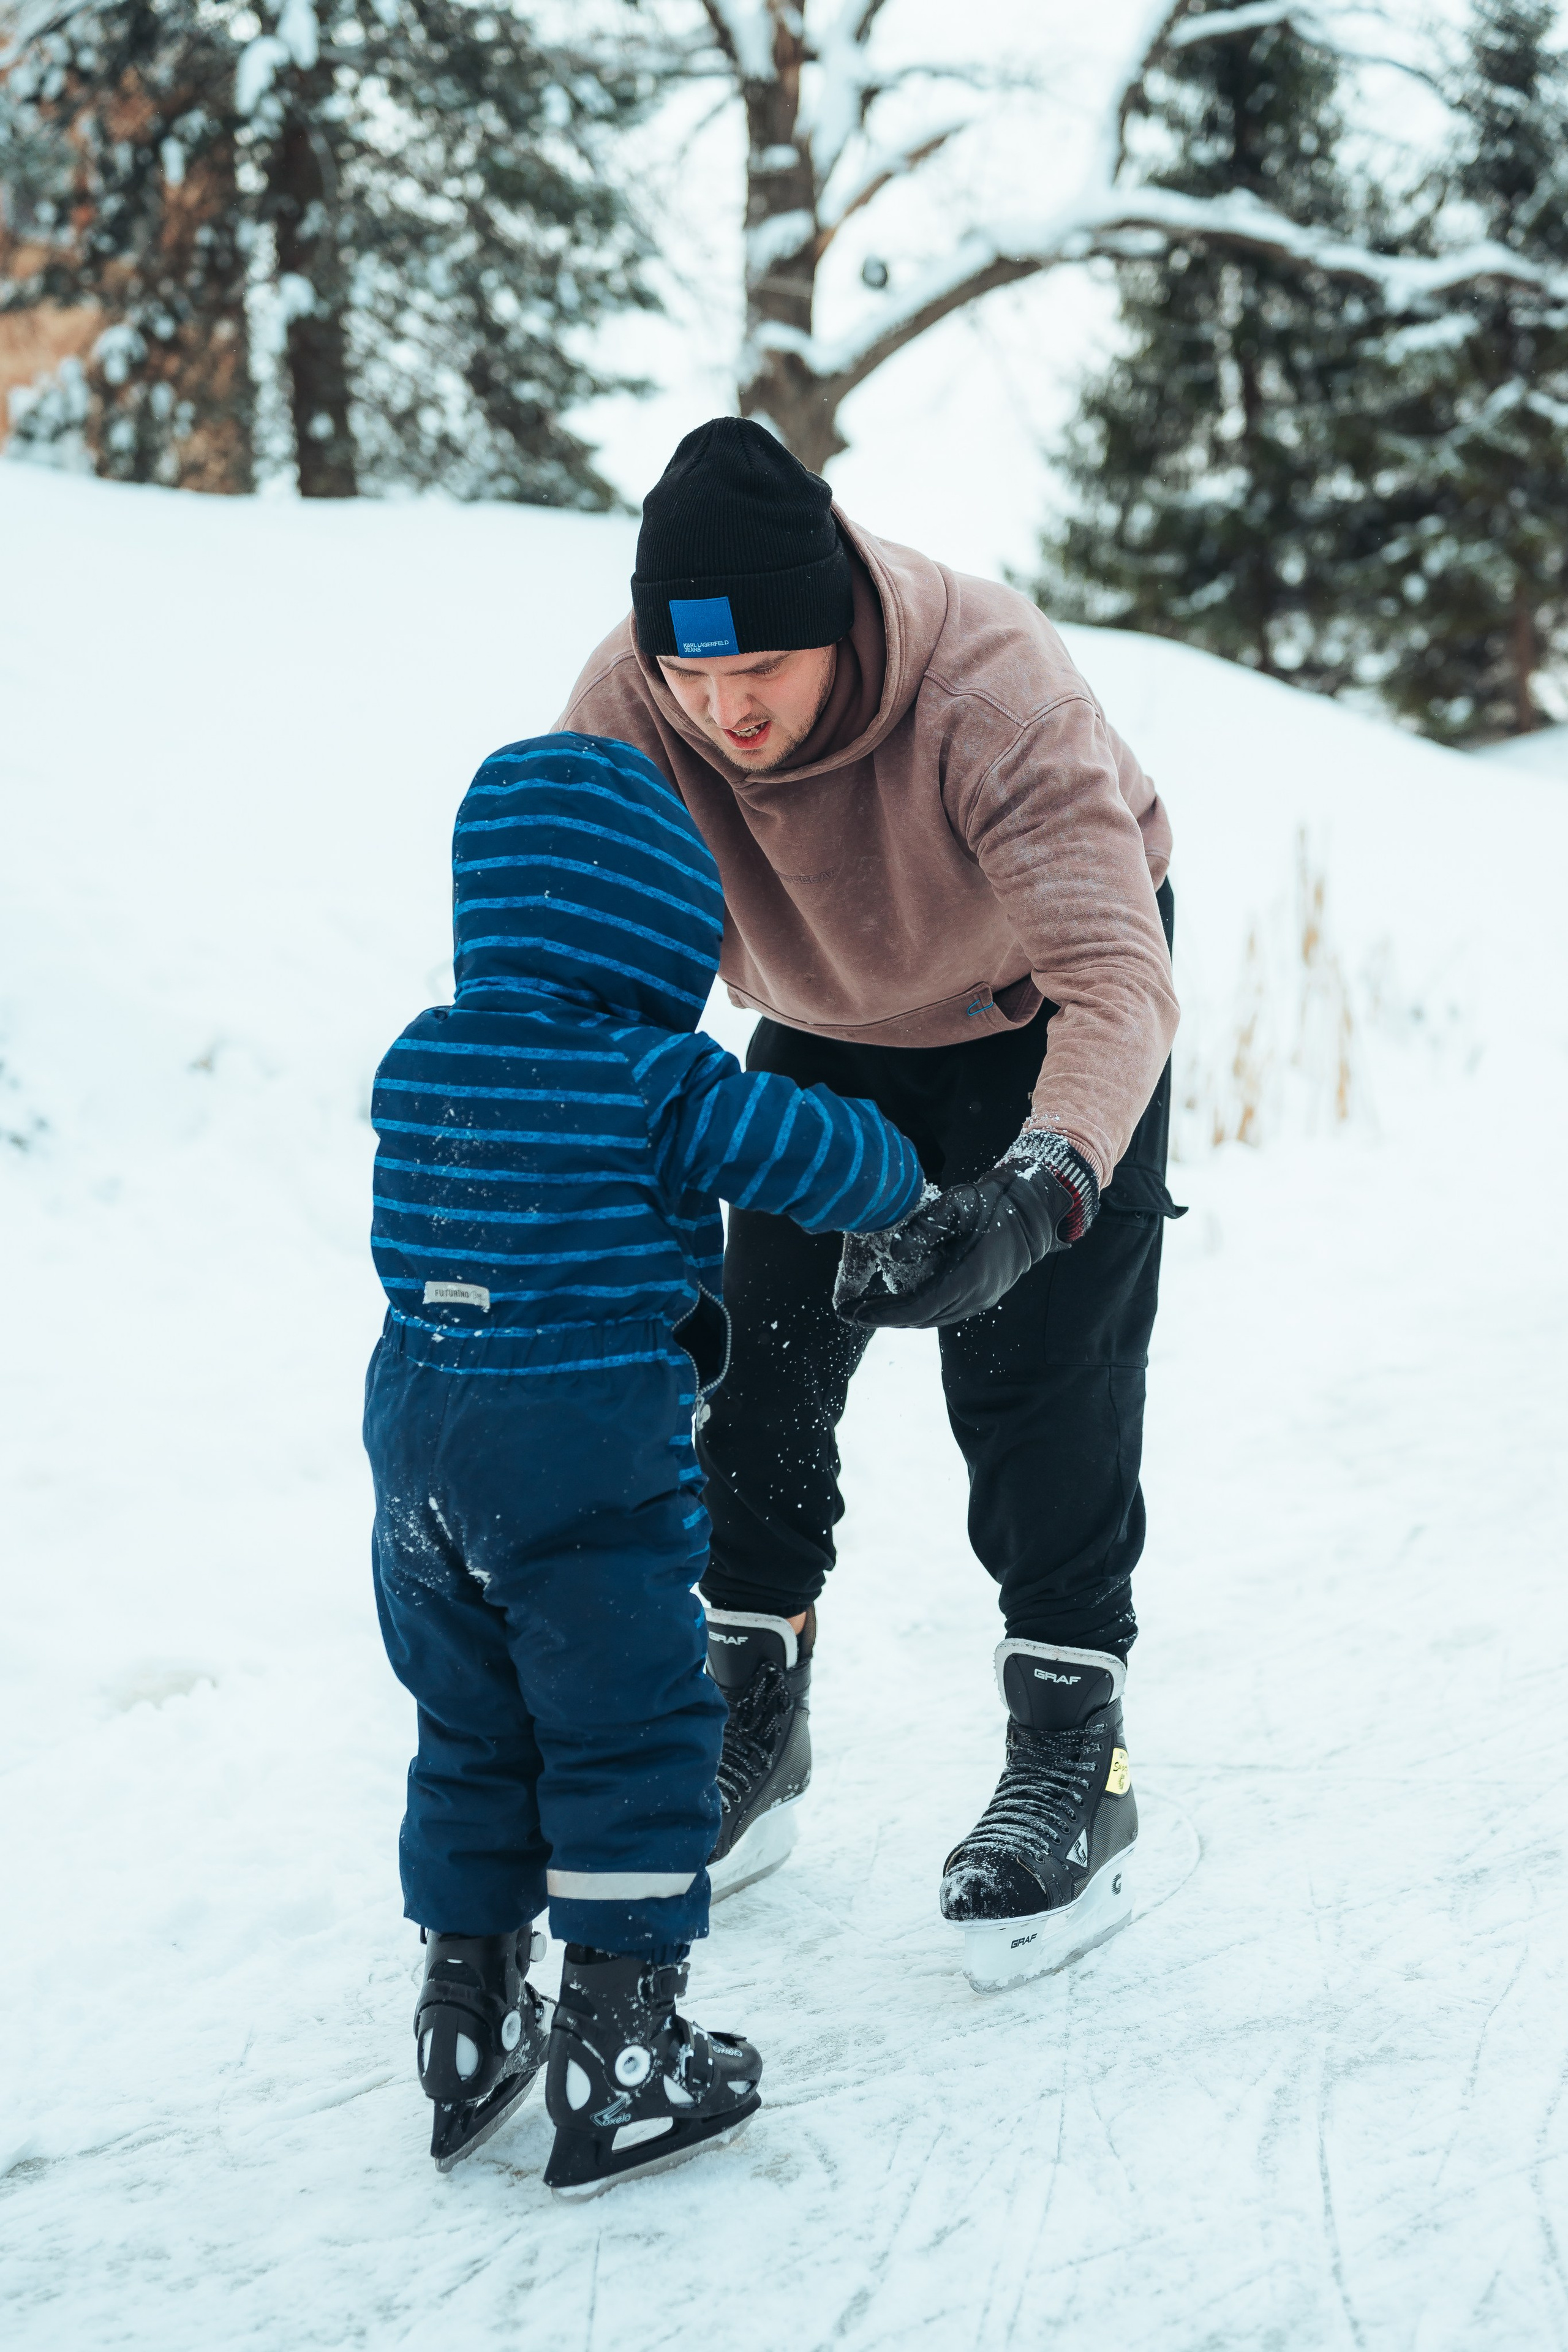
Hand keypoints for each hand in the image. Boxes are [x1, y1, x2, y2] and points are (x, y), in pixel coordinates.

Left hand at [832, 1130, 1096, 1329]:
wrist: (1032, 1211)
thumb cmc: (992, 1203)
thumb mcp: (956, 1204)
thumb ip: (924, 1227)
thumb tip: (894, 1254)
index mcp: (967, 1278)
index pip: (915, 1308)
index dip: (882, 1313)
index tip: (853, 1310)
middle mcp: (975, 1297)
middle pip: (920, 1319)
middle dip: (884, 1317)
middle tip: (852, 1310)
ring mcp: (982, 1300)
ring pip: (932, 1318)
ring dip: (900, 1316)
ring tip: (869, 1307)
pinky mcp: (984, 1297)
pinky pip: (945, 1312)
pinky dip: (920, 1310)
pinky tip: (901, 1299)